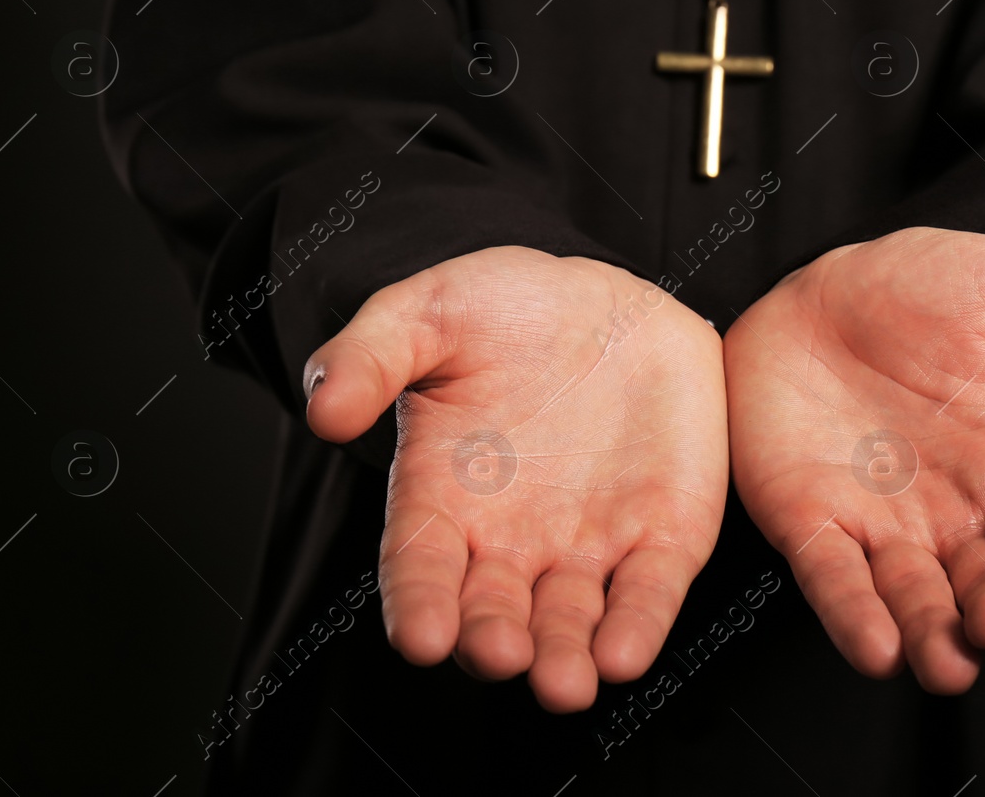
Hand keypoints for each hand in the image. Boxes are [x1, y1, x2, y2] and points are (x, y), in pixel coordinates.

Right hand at [302, 246, 726, 711]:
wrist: (604, 301)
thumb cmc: (501, 311)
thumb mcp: (426, 313)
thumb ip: (369, 356)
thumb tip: (323, 409)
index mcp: (442, 500)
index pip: (420, 569)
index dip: (419, 607)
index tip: (420, 639)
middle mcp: (510, 542)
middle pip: (493, 613)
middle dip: (494, 642)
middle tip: (499, 655)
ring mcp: (586, 546)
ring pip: (570, 622)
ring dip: (566, 657)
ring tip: (565, 683)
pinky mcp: (661, 535)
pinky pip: (648, 591)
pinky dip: (639, 626)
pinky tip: (625, 655)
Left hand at [724, 228, 984, 693]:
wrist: (813, 288)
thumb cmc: (918, 287)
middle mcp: (954, 510)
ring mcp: (882, 524)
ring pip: (915, 598)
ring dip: (931, 635)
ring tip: (946, 663)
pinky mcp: (811, 524)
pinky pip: (832, 578)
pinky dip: (851, 615)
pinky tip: (874, 647)